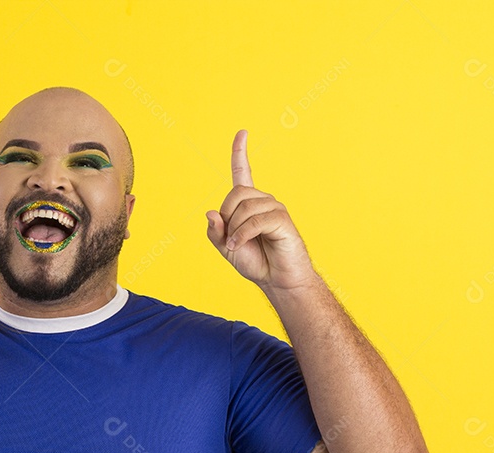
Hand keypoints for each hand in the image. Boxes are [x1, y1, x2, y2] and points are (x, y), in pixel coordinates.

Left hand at [206, 129, 314, 291]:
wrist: (276, 279)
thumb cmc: (255, 261)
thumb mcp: (226, 247)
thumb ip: (215, 231)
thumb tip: (211, 213)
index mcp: (249, 204)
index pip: (243, 173)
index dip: (240, 153)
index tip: (242, 133)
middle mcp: (263, 200)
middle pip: (235, 193)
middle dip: (227, 217)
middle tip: (230, 238)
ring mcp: (274, 208)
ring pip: (244, 207)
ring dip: (235, 230)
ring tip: (238, 245)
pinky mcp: (282, 219)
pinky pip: (255, 220)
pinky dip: (242, 235)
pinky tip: (239, 245)